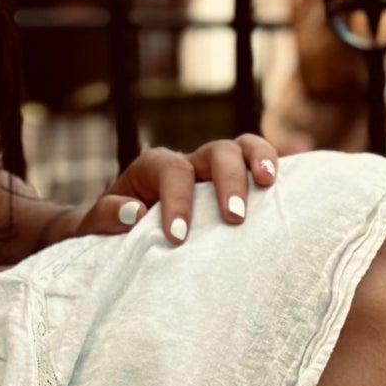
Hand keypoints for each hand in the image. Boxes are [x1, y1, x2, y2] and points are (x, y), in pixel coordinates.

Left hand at [47, 136, 280, 248]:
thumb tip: (133, 211)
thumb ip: (105, 217)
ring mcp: (214, 173)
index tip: (178, 237)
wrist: (119, 234)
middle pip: (216, 151)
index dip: (177, 201)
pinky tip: (292, 182)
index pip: (171, 171)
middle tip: (233, 218)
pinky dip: (278, 167)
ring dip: (260, 161)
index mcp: (153, 168)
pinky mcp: (234, 188)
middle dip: (228, 180)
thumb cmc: (109, 234)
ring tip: (270, 183)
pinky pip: (259, 168)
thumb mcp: (93, 228)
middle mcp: (188, 163)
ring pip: (243, 148)